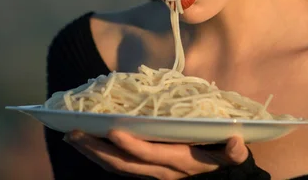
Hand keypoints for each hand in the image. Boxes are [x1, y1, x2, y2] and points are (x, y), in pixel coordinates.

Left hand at [65, 130, 248, 178]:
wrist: (216, 179)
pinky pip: (117, 165)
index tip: (114, 131)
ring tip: (72, 136)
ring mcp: (149, 172)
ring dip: (92, 152)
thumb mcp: (232, 157)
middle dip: (98, 150)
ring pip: (116, 167)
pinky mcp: (143, 169)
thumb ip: (234, 152)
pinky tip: (84, 142)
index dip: (132, 146)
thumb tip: (236, 141)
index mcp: (179, 163)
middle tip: (75, 133)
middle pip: (123, 164)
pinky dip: (99, 154)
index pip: (151, 156)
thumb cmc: (221, 160)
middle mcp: (159, 171)